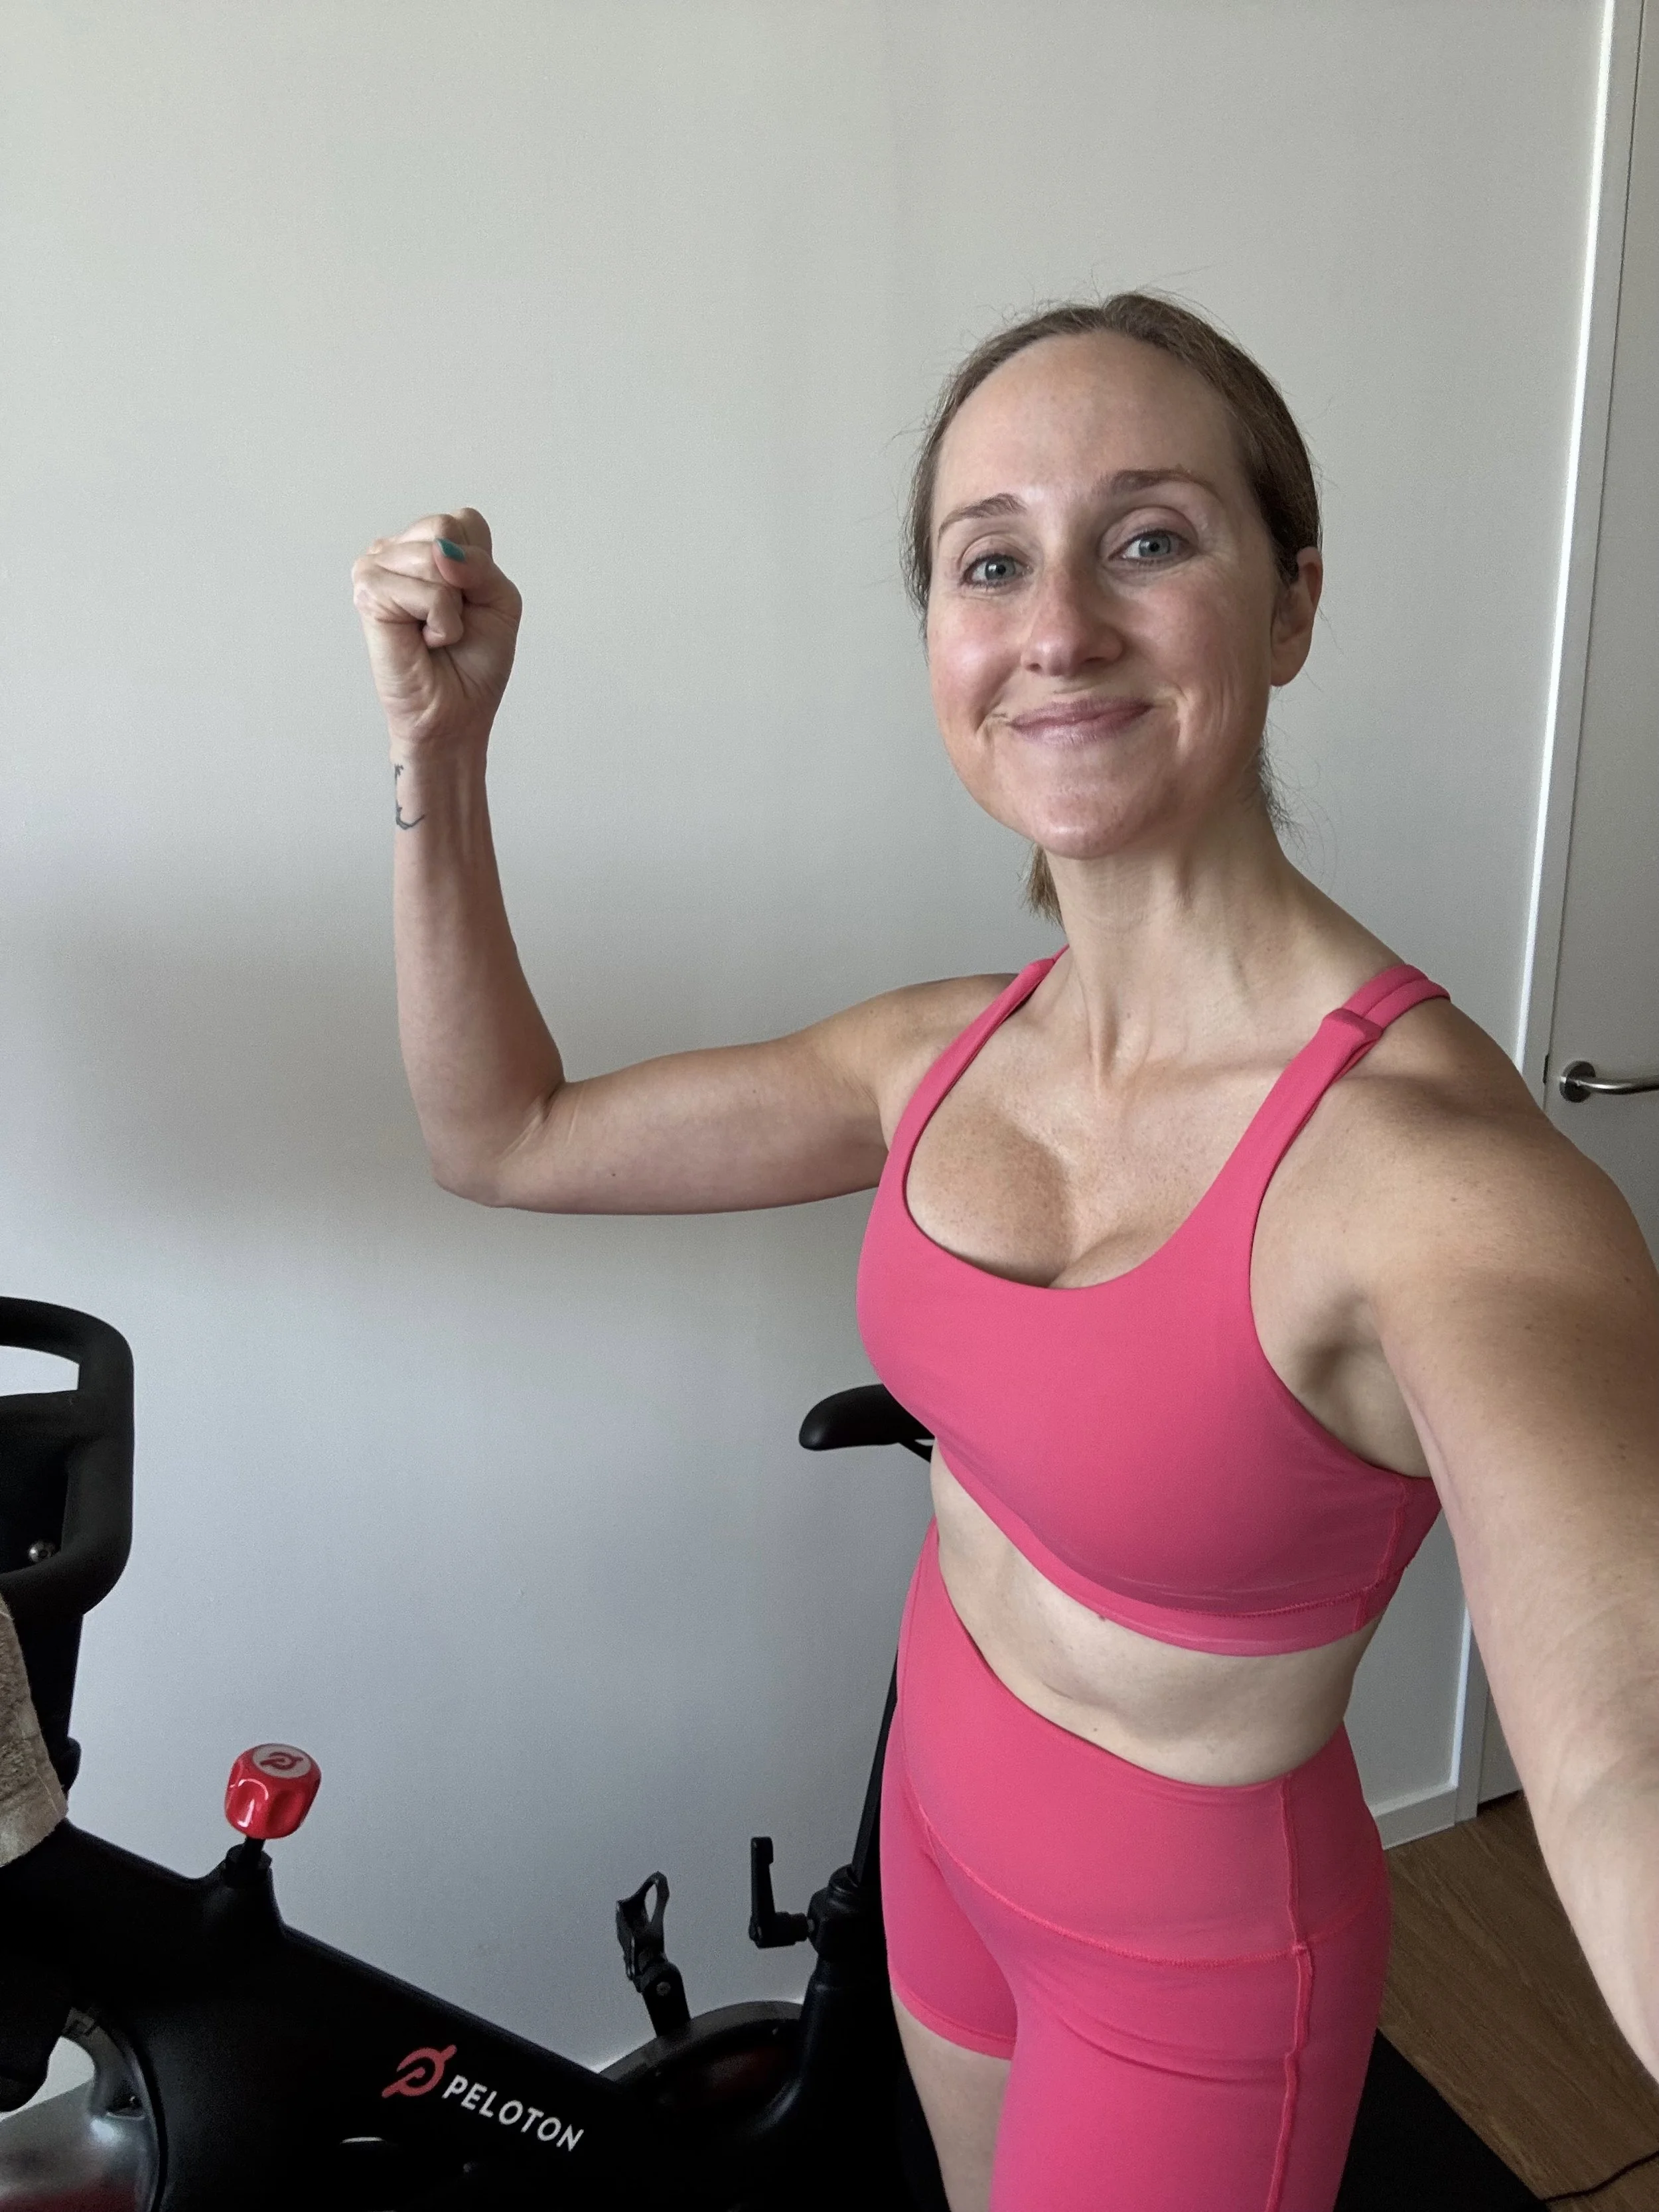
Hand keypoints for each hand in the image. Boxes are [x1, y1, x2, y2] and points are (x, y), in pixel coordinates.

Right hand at [352, 509, 521, 754]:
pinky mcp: (369, 594)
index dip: (481, 566)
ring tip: (435, 632)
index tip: (470, 603)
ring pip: (434, 556)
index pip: (464, 520)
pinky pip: (426, 591)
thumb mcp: (499, 600)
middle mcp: (397, 551)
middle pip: (445, 527)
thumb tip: (441, 551)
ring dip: (451, 607)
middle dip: (464, 582)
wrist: (456, 712)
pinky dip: (440, 622)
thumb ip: (480, 564)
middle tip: (450, 619)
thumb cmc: (473, 661)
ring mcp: (376, 568)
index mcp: (427, 546)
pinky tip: (424, 640)